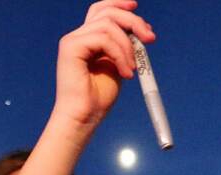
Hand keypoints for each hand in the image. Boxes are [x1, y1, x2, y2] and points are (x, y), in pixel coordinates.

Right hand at [52, 0, 154, 128]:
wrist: (84, 118)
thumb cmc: (98, 98)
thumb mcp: (118, 66)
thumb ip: (124, 47)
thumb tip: (142, 31)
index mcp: (87, 39)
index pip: (101, 10)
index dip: (119, 4)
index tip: (136, 8)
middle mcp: (77, 36)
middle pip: (107, 12)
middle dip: (132, 21)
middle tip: (150, 38)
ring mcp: (72, 40)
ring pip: (108, 25)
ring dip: (127, 47)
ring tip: (132, 70)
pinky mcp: (70, 47)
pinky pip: (103, 39)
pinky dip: (120, 54)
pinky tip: (125, 74)